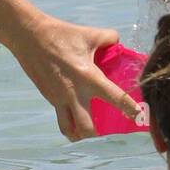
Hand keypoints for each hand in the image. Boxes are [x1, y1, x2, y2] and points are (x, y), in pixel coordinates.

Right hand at [7, 13, 141, 141]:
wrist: (29, 36)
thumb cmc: (61, 34)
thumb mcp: (89, 34)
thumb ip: (109, 38)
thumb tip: (118, 42)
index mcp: (88, 77)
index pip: (115, 97)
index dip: (130, 109)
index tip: (140, 118)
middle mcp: (74, 93)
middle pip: (87, 128)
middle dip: (98, 134)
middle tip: (108, 130)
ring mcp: (59, 98)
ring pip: (69, 130)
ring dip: (80, 135)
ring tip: (88, 132)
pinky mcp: (49, 98)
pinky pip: (60, 118)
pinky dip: (69, 123)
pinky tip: (75, 118)